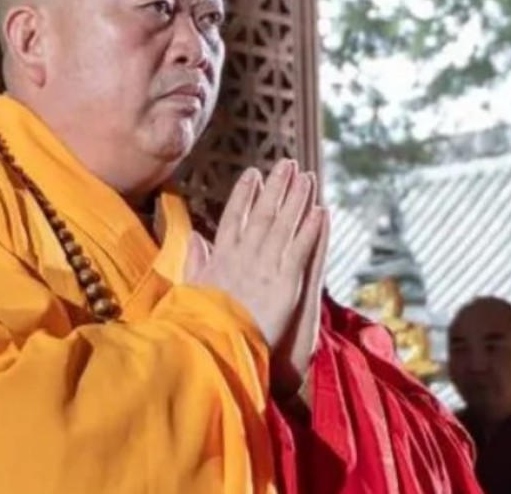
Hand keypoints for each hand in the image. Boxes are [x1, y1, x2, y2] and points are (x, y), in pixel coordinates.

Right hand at [184, 160, 327, 389]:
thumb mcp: (190, 289)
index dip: (244, 195)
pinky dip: (311, 230)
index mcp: (221, 259)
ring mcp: (266, 268)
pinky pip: (301, 250)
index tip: (252, 174)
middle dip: (276, 188)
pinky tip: (320, 211)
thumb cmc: (199, 324)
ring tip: (307, 177)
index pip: (234, 219)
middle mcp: (244, 257)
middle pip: (263, 215)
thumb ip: (195, 261)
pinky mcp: (286, 284)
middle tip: (287, 163)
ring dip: (297, 200)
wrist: (214, 347)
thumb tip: (194, 238)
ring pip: (284, 226)